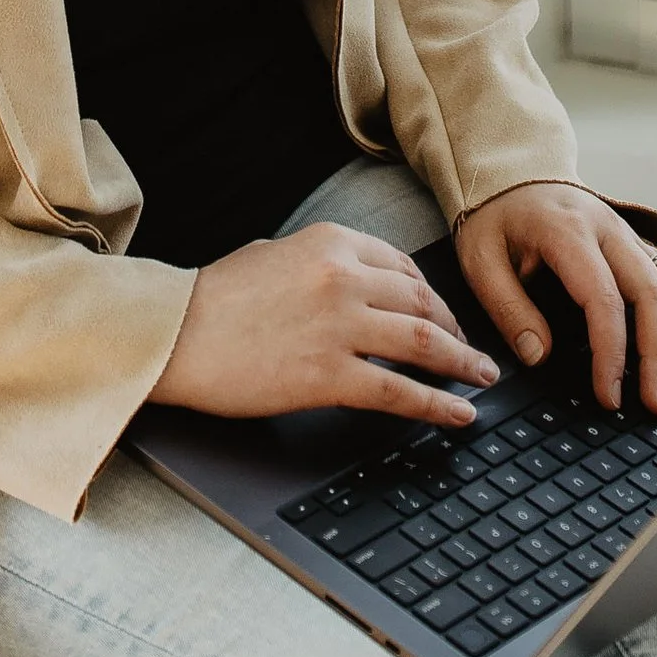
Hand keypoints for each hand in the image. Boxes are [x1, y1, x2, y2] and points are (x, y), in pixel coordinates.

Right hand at [151, 223, 502, 426]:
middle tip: (472, 351)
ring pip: (425, 344)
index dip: (433, 296)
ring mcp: (340, 326)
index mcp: (331, 243)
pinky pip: (401, 391)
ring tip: (482, 378)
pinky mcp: (330, 375)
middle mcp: (344, 278)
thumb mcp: (273, 255)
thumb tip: (354, 282)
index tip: (446, 315)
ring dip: (463, 363)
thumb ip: (320, 263)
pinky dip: (439, 405)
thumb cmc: (213, 299)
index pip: (404, 267)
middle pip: (423, 304)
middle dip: (455, 330)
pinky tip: (460, 413)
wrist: (175, 335)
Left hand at [456, 184, 656, 416]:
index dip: (610, 352)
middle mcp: (609, 230)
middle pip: (651, 292)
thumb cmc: (496, 219)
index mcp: (568, 231)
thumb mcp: (480, 259)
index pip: (602, 297)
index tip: (609, 396)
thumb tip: (538, 356)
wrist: (512, 175)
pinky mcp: (637, 245)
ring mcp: (628, 236)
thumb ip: (507, 307)